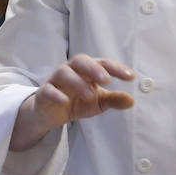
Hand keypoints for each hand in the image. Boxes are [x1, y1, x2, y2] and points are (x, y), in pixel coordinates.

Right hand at [10, 54, 135, 151]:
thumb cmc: (77, 101)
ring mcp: (56, 80)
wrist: (51, 113)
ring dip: (77, 82)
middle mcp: (71, 70)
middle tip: (106, 79)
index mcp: (87, 70)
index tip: (130, 77)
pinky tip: (64, 101)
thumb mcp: (99, 102)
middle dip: (94, 68)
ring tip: (90, 94)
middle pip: (81, 60)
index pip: (102, 64)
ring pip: (64, 73)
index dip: (116, 68)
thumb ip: (114, 100)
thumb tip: (131, 101)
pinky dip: (55, 94)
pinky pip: (48, 90)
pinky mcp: (43, 93)